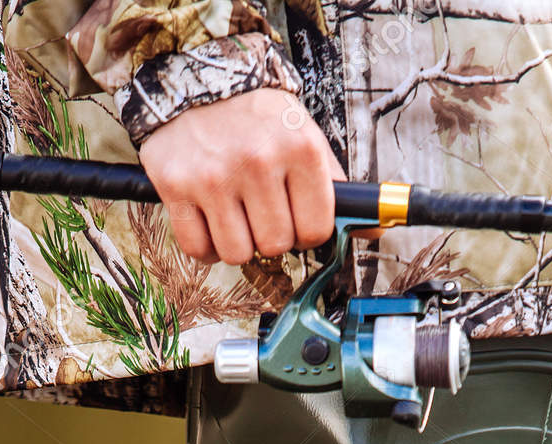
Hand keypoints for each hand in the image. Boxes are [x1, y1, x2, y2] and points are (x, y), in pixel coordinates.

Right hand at [139, 87, 343, 266]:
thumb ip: (337, 187)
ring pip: (237, 254)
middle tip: (262, 210)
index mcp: (299, 148)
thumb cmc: (257, 118)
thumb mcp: (304, 138)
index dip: (307, 232)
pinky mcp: (176, 187)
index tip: (296, 218)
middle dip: (271, 236)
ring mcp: (214, 177)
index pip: (315, 230)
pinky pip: (199, 250)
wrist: (196, 81)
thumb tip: (374, 230)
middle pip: (276, 246)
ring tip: (236, 212)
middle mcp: (257, 161)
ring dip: (238, 243)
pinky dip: (206, 245)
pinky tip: (211, 217)